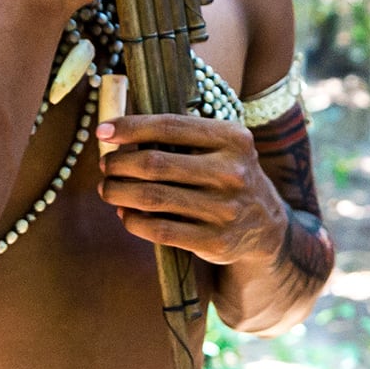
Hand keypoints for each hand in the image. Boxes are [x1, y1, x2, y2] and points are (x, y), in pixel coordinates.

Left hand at [95, 113, 286, 263]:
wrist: (266, 227)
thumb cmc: (228, 177)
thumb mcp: (222, 148)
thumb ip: (182, 137)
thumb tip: (118, 135)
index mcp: (233, 139)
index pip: (170, 126)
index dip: (130, 127)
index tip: (103, 131)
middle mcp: (232, 172)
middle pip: (155, 164)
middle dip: (119, 163)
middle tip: (106, 165)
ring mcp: (225, 209)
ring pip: (152, 198)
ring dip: (118, 192)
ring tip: (107, 188)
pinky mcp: (215, 242)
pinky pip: (160, 230)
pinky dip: (133, 221)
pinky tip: (125, 213)